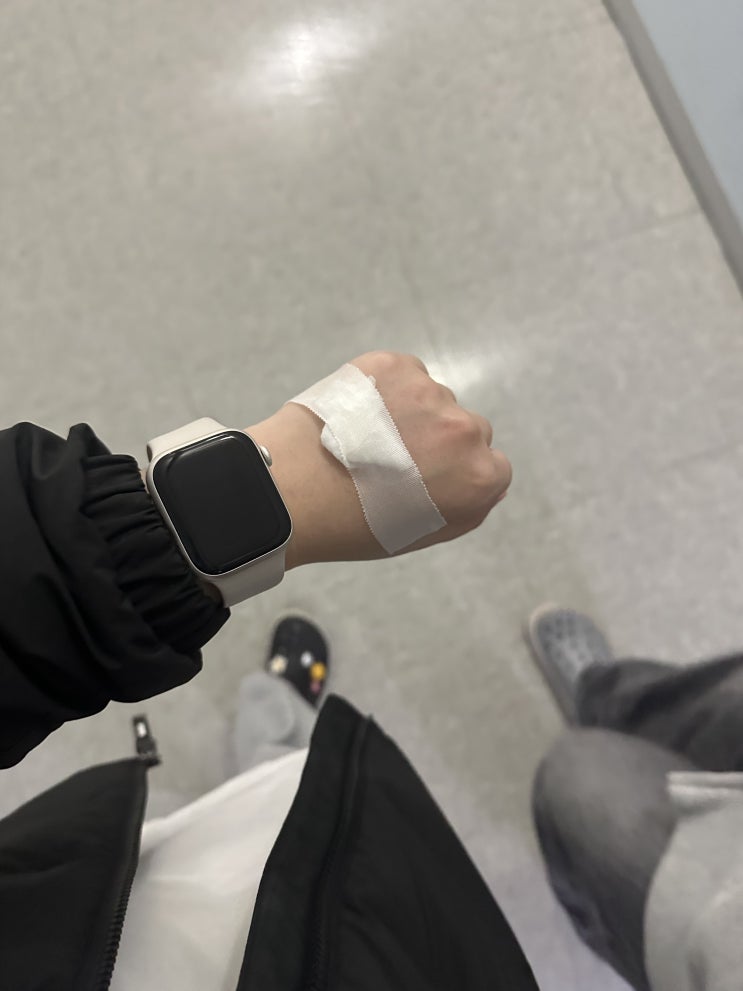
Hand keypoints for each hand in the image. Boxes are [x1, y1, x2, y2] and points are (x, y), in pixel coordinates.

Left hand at [247, 352, 511, 568]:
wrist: (294, 489)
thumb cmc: (357, 524)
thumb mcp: (425, 533)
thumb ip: (471, 505)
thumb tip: (488, 480)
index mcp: (479, 476)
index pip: (493, 465)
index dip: (457, 473)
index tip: (426, 481)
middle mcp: (465, 430)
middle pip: (466, 429)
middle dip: (439, 441)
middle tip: (395, 460)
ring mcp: (430, 393)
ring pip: (433, 400)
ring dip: (412, 413)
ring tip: (367, 437)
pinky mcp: (395, 365)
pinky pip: (404, 374)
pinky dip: (387, 389)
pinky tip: (358, 414)